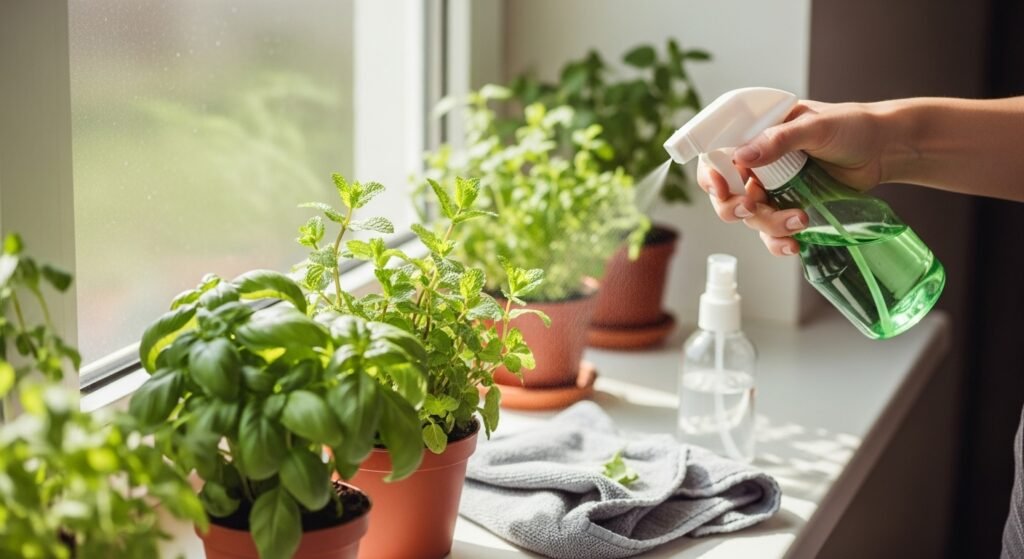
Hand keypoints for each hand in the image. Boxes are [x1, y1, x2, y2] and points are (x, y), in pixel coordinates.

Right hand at [697, 100, 893, 255]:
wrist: (885, 148)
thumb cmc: (852, 125)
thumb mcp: (815, 126)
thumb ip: (779, 139)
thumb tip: (741, 156)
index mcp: (755, 136)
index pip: (716, 156)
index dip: (710, 175)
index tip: (721, 188)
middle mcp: (758, 165)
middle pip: (727, 194)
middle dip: (735, 207)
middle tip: (752, 208)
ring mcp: (774, 189)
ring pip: (752, 218)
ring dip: (769, 225)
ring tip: (800, 221)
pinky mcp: (791, 209)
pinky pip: (773, 233)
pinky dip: (779, 242)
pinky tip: (794, 245)